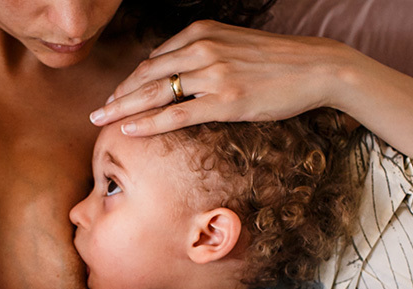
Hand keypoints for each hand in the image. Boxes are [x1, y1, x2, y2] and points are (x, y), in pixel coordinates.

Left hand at [90, 20, 353, 135]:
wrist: (315, 68)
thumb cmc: (276, 62)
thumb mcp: (233, 46)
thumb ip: (203, 54)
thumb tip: (174, 70)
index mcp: (202, 33)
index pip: (155, 59)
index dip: (131, 81)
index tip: (116, 97)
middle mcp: (202, 48)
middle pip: (146, 75)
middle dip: (118, 95)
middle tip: (96, 112)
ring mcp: (213, 74)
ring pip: (154, 94)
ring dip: (123, 109)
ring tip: (102, 122)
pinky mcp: (224, 100)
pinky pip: (176, 113)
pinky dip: (148, 123)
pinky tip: (129, 130)